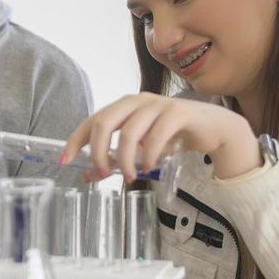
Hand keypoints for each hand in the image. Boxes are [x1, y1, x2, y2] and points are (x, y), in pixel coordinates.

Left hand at [59, 93, 260, 182]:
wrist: (214, 129)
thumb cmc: (173, 137)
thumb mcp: (140, 150)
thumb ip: (117, 159)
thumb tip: (89, 176)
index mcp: (124, 106)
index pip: (92, 120)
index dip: (76, 140)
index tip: (65, 160)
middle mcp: (137, 101)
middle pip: (104, 121)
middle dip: (99, 151)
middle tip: (102, 174)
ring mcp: (158, 104)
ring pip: (129, 131)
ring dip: (125, 159)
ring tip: (130, 177)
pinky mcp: (178, 112)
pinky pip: (155, 136)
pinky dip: (148, 156)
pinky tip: (149, 168)